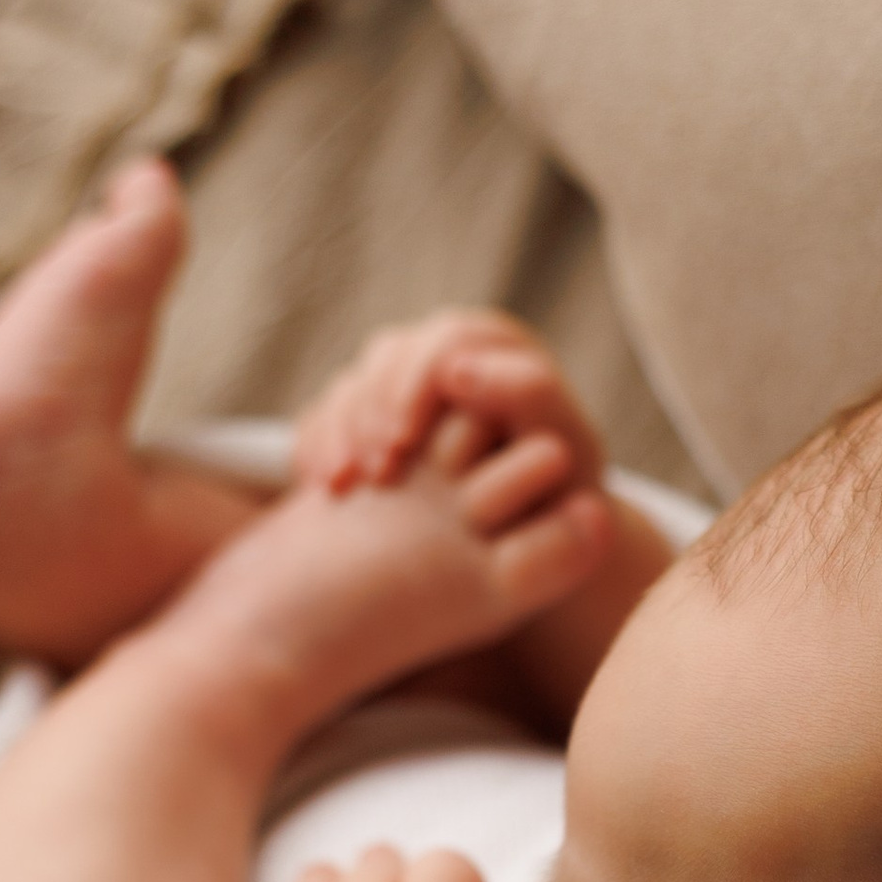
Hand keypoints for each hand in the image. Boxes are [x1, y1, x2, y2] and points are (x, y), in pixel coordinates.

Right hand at [291, 313, 606, 502]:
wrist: (536, 539)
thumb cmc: (564, 492)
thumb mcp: (563, 445)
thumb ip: (527, 395)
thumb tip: (456, 368)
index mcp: (495, 347)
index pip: (443, 341)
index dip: (414, 386)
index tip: (404, 441)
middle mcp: (445, 356)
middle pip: (389, 357)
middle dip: (372, 411)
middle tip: (374, 471)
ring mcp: (404, 385)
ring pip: (353, 384)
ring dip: (340, 432)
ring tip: (341, 486)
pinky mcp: (372, 419)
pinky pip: (326, 418)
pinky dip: (317, 448)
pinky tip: (320, 488)